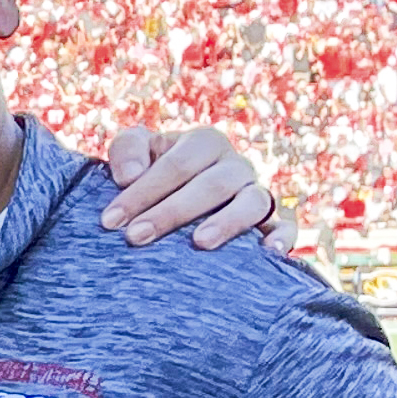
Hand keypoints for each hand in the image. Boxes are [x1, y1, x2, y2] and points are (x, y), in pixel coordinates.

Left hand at [100, 125, 286, 252]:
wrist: (178, 197)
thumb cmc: (153, 174)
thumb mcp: (138, 152)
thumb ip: (128, 149)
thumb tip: (129, 175)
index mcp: (204, 143)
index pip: (178, 162)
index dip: (143, 190)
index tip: (110, 220)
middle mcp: (235, 166)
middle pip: (212, 184)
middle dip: (172, 212)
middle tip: (136, 237)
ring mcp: (256, 192)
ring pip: (252, 202)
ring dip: (227, 222)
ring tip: (199, 244)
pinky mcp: (272, 221)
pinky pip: (285, 226)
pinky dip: (282, 237)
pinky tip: (267, 254)